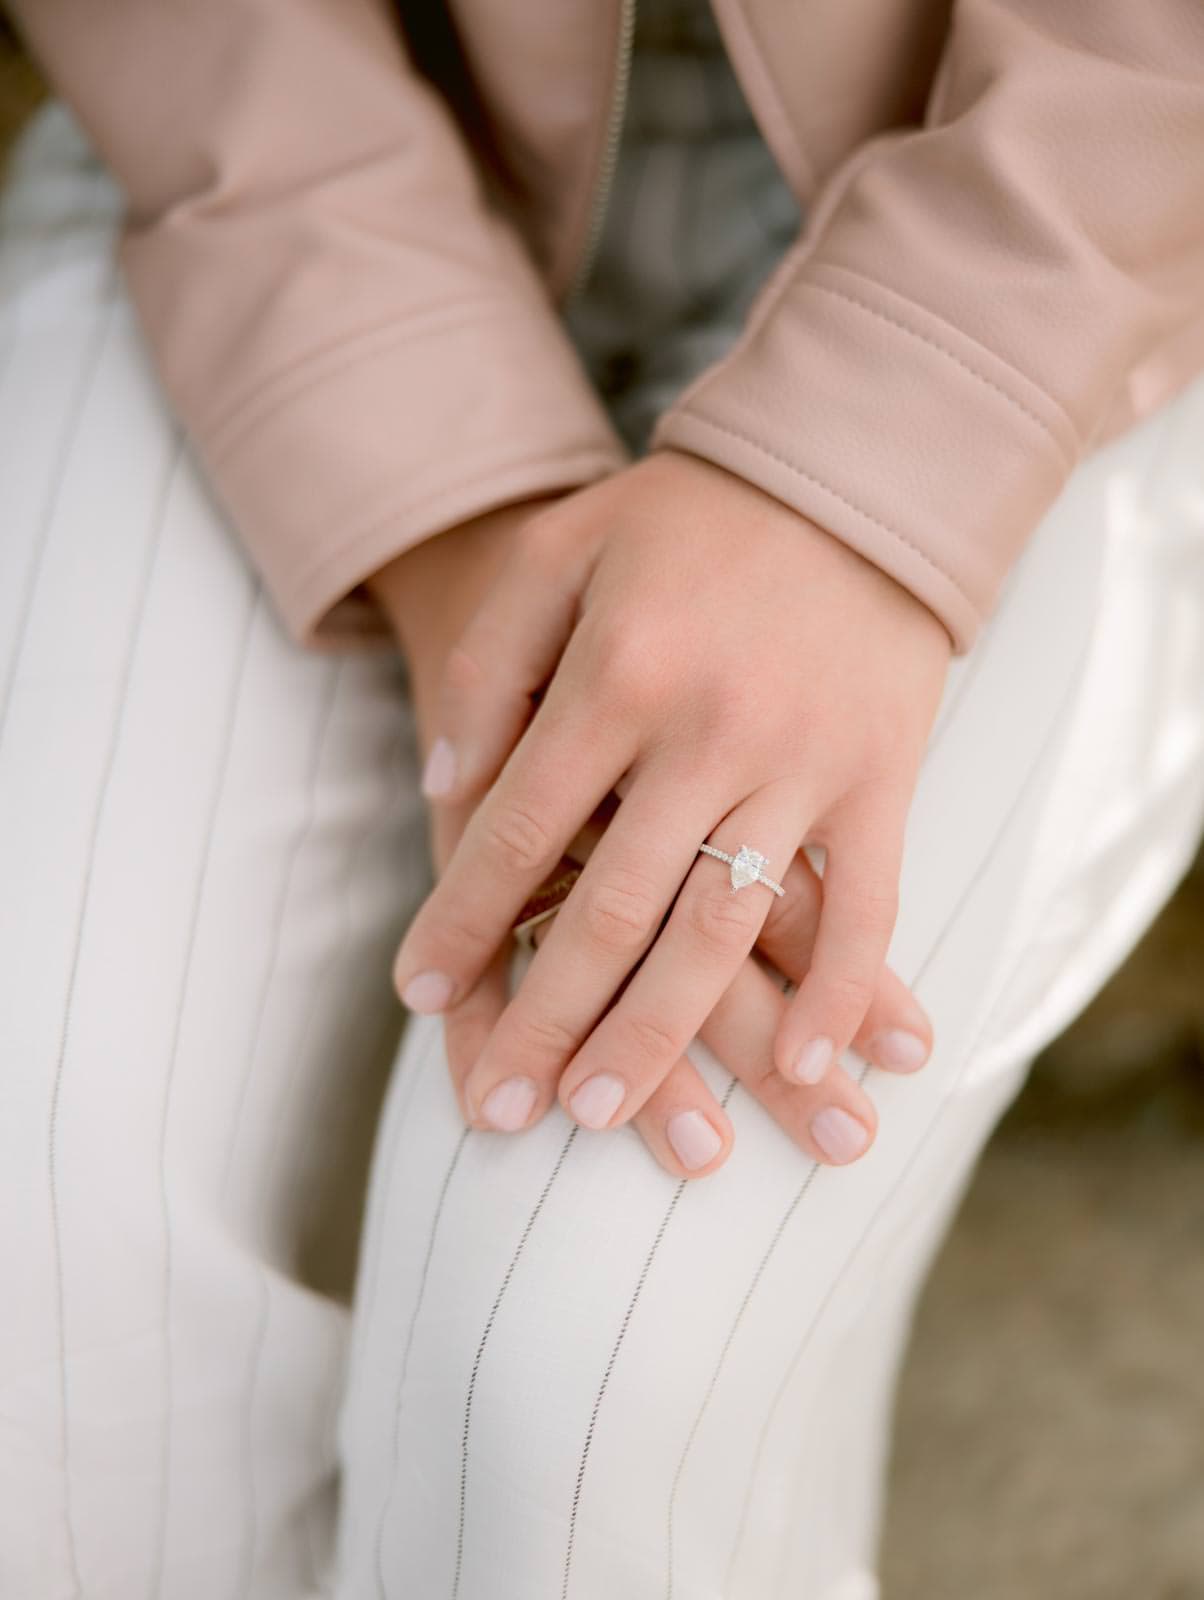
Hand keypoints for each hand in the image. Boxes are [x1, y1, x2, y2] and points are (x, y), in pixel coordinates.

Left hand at [390, 448, 952, 1170]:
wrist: (853, 469)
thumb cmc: (691, 516)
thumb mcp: (562, 550)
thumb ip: (492, 664)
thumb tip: (442, 789)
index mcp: (617, 675)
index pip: (517, 832)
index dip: (462, 922)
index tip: (418, 994)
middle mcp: (706, 734)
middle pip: (610, 912)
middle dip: (544, 1020)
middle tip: (501, 1110)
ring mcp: (803, 766)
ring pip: (722, 936)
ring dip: (661, 1037)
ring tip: (603, 1115)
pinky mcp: (882, 781)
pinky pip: (866, 910)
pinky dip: (839, 995)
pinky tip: (802, 1064)